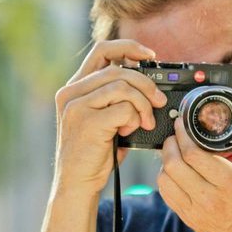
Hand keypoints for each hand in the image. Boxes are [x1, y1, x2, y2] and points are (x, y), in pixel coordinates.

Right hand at [53, 40, 166, 195]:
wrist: (77, 184)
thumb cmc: (95, 155)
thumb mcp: (105, 121)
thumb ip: (118, 101)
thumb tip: (151, 88)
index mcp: (75, 88)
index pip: (102, 50)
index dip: (129, 48)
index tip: (150, 56)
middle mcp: (71, 92)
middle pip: (118, 68)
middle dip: (146, 83)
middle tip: (159, 101)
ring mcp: (76, 106)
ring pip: (122, 86)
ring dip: (143, 104)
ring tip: (145, 122)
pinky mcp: (87, 121)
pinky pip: (123, 108)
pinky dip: (134, 118)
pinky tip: (131, 130)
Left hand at [158, 118, 231, 231]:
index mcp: (230, 182)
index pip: (193, 153)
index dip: (182, 134)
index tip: (181, 124)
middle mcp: (210, 197)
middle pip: (174, 163)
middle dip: (170, 144)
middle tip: (175, 136)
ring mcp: (197, 211)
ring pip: (165, 180)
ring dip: (166, 162)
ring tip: (174, 154)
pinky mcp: (190, 221)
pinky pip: (167, 196)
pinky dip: (166, 180)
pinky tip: (175, 174)